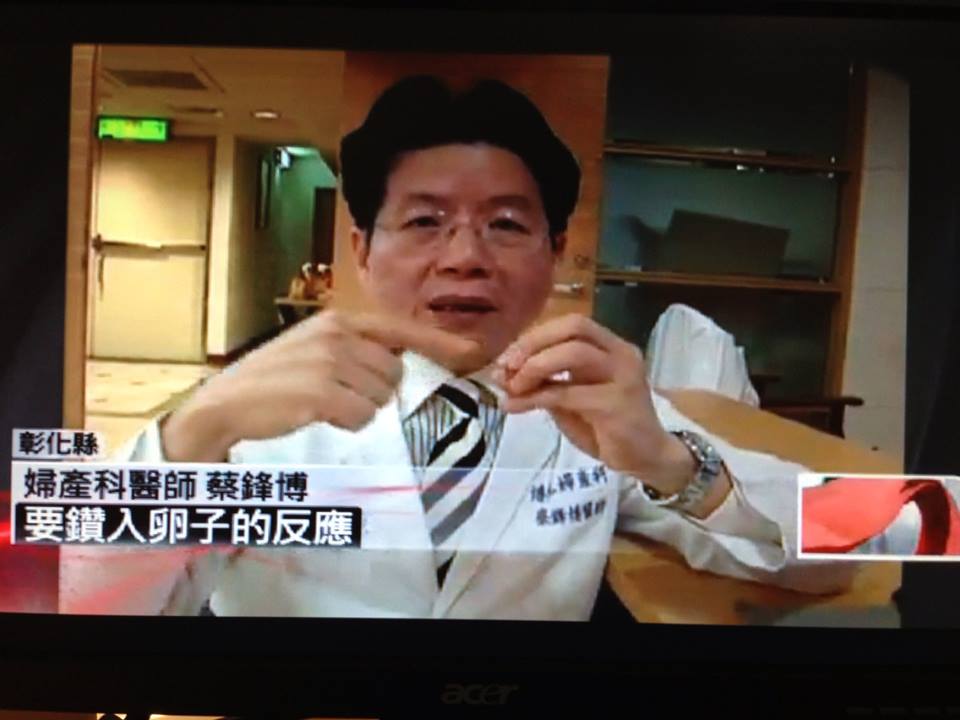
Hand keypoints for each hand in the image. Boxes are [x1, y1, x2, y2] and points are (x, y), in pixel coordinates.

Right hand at [161, 310, 482, 461]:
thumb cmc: (273, 382)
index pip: (402, 329)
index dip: (441, 343)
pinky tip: (318, 416)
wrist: (225, 405)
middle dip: (376, 392)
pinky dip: (346, 422)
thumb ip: (357, 353)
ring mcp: (329, 360)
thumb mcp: (315, 351)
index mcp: (339, 320)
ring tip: (322, 404)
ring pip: (381, 397)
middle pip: (395, 373)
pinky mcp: (320, 389)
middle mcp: (338, 334)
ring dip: (358, 409)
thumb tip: (402, 371)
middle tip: (338, 396)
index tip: (474, 354)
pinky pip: (361, 416)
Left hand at [492, 314, 702, 499]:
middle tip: (507, 367)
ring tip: (513, 388)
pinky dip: (536, 397)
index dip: (536, 336)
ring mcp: (623, 376)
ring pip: (574, 353)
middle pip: (575, 328)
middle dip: (535, 343)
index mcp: (611, 347)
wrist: (647, 458)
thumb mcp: (571, 401)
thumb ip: (544, 384)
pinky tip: (516, 406)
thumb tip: (504, 375)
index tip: (507, 357)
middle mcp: (621, 354)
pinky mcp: (616, 404)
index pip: (572, 324)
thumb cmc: (609, 429)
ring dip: (535, 367)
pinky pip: (568, 392)